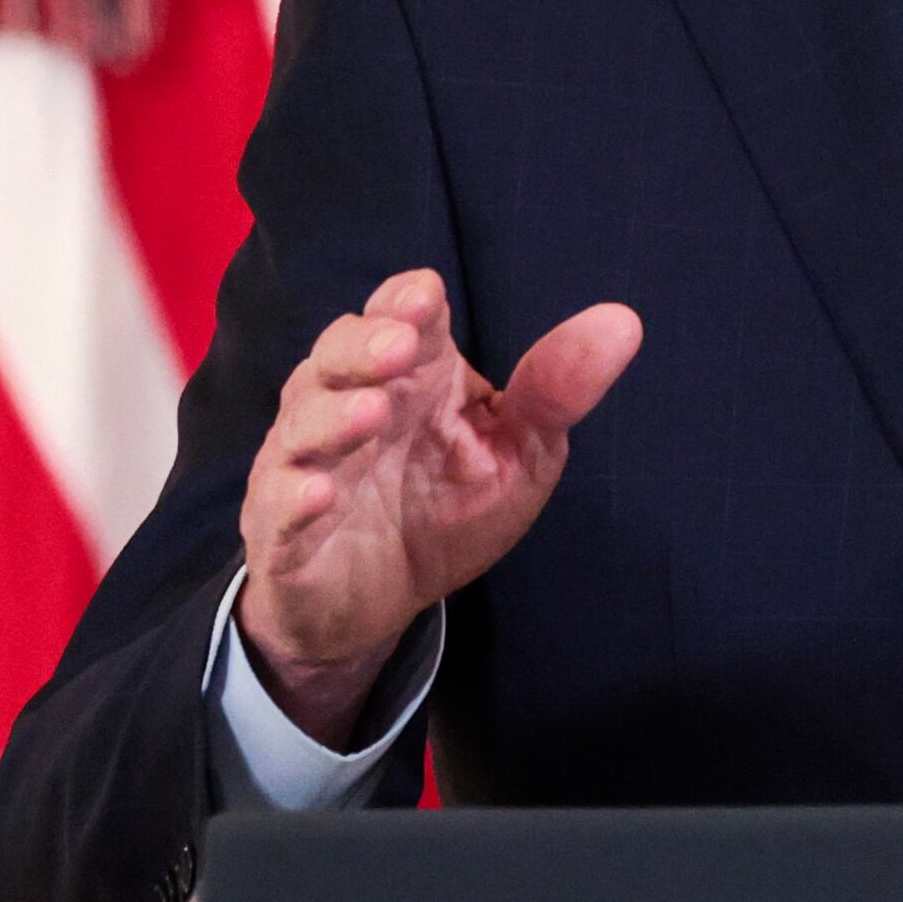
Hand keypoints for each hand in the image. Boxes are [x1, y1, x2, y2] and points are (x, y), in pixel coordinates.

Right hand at [236, 269, 641, 743]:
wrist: (379, 602)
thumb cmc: (446, 507)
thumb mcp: (518, 451)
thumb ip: (557, 390)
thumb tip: (624, 321)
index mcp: (408, 376)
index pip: (396, 315)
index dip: (403, 303)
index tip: (425, 300)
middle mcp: (346, 403)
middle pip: (337, 353)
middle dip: (362, 346)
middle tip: (399, 350)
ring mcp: (307, 462)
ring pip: (302, 421)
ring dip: (332, 416)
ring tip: (371, 414)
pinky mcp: (282, 527)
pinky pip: (279, 505)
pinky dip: (294, 496)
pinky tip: (319, 492)